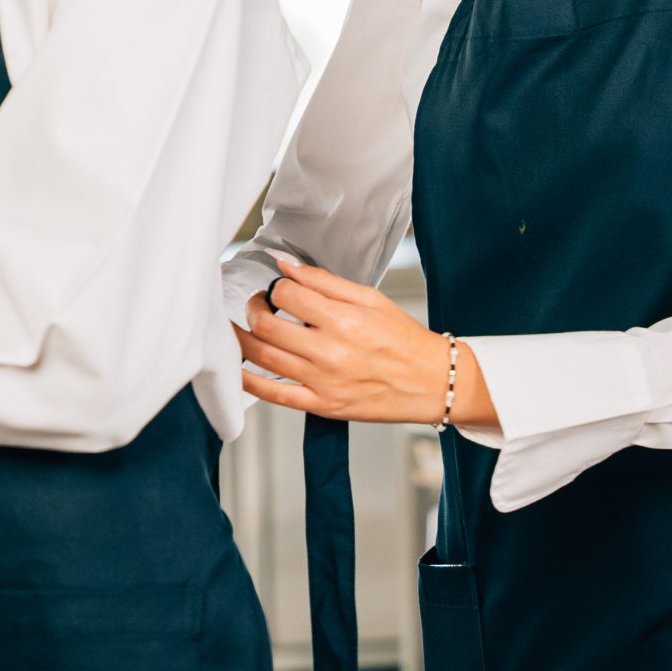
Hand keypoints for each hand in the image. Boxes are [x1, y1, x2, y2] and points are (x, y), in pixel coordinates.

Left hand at [236, 257, 491, 427]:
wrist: (431, 382)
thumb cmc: (404, 339)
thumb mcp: (370, 298)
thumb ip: (324, 281)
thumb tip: (288, 265)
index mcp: (342, 319)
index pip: (287, 295)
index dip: (276, 286)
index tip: (278, 288)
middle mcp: (329, 351)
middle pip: (268, 325)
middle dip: (254, 309)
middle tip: (257, 304)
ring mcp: (323, 381)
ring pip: (264, 358)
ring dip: (244, 339)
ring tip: (243, 328)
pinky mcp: (322, 405)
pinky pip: (275, 396)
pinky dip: (250, 382)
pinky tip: (240, 369)